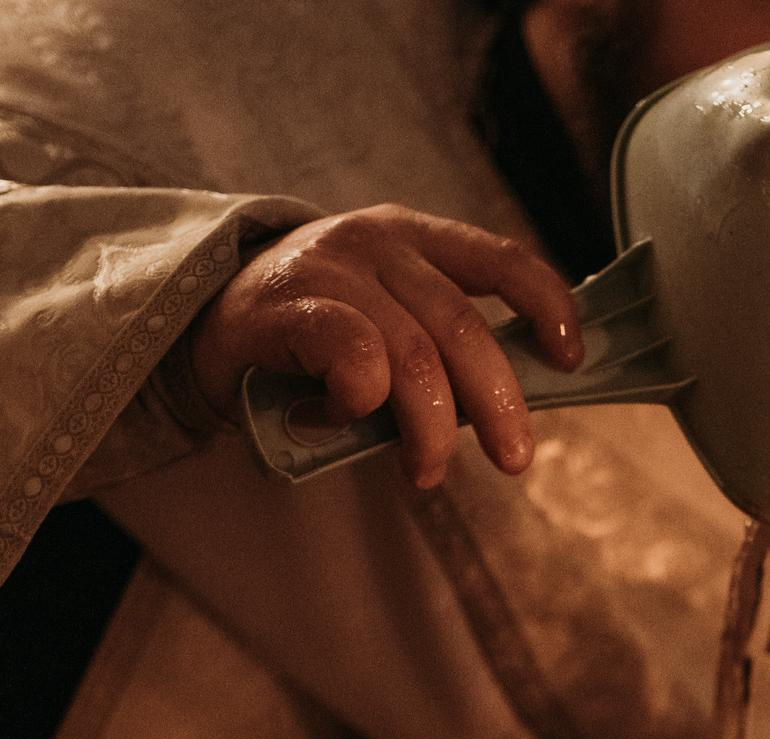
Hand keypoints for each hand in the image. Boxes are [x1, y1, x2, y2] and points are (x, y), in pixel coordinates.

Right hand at [189, 203, 583, 487]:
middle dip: (498, 403)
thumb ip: (437, 352)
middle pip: (462, 326)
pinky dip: (362, 404)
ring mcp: (330, 267)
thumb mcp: (382, 323)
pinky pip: (354, 357)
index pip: (499, 259)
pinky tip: (345, 420)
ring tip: (426, 470)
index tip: (571, 358)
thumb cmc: (306, 337)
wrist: (198, 324)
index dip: (545, 305)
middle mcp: (377, 241)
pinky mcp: (287, 303)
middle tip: (515, 460)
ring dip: (432, 427)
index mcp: (414, 238)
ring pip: (414, 354)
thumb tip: (505, 413)